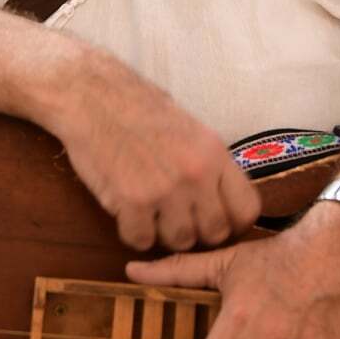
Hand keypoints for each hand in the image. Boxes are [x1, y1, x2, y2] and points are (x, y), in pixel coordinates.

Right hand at [48, 47, 259, 252]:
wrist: (93, 97)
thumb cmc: (139, 108)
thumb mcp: (192, 130)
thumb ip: (210, 165)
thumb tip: (223, 199)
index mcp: (215, 153)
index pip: (247, 209)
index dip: (233, 222)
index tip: (217, 221)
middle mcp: (196, 174)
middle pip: (215, 233)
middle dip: (198, 231)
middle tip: (179, 220)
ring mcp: (164, 190)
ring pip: (180, 241)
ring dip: (165, 233)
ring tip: (151, 214)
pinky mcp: (131, 201)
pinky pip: (141, 240)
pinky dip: (133, 232)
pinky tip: (128, 213)